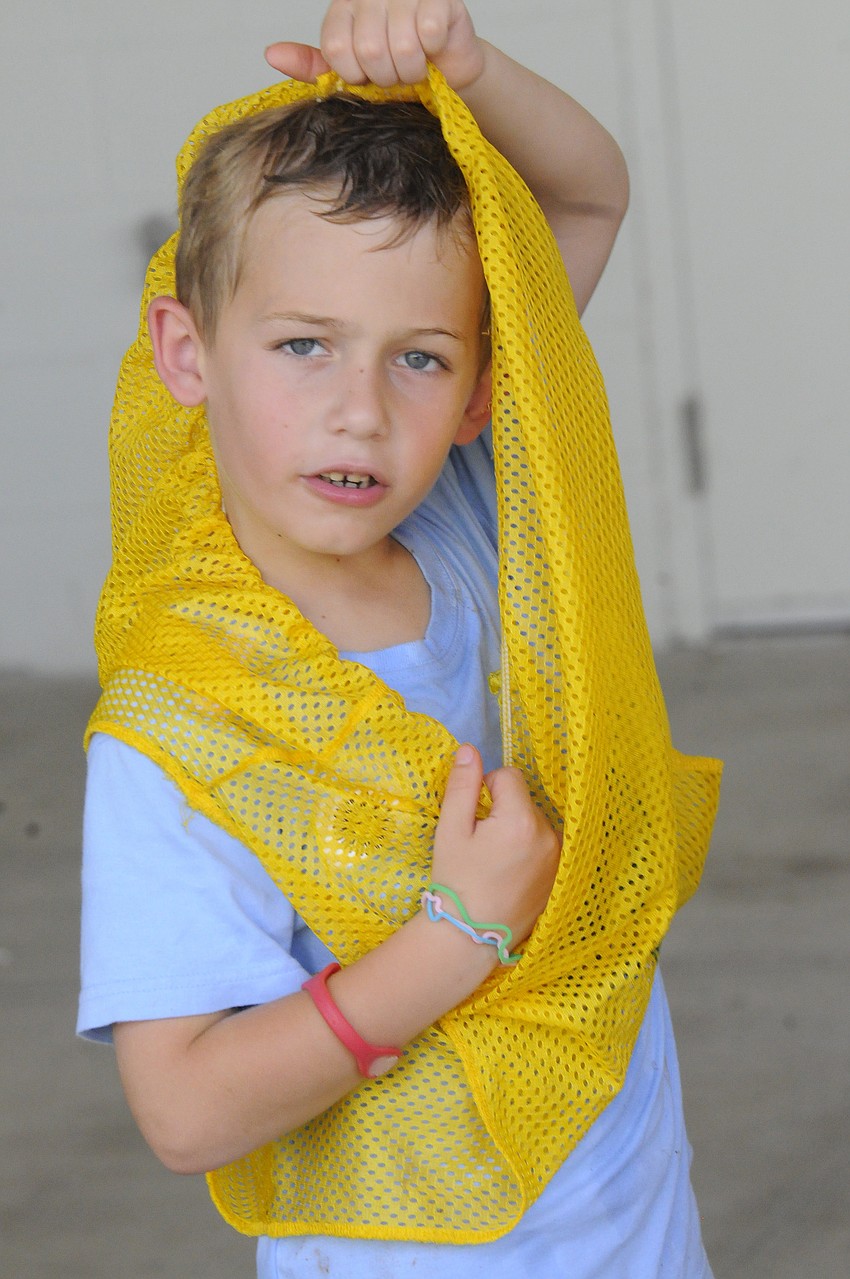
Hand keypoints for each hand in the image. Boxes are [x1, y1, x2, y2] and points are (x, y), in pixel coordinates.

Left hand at [265, 0, 485, 90]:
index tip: (367, 76)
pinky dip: (432, 55)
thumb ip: (312, 66)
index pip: (336, 48)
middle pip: (368, 50)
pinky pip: (429, 36)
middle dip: (385, 78)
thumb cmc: (396, 70)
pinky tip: (432, 51)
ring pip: (400, 47)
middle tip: (396, 75)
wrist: (446, 72)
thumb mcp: (350, 72)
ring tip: (414, 67)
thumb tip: (271, 55)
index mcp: (345, 7)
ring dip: (410, 72)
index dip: (354, 75)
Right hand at [430, 744, 560, 947]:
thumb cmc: (456, 879)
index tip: (473, 818)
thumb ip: (462, 785)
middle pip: (524, 800)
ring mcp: (559, 857)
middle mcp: (549, 835)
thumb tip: (469, 748)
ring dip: (517, 829)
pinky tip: (512, 873)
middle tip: (482, 844)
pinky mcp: (561, 874)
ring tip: (497, 861)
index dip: (486, 790)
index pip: (509, 776)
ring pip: (535, 821)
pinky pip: (546, 844)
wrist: (470, 936)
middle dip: (503, 811)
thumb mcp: (451, 829)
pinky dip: (529, 849)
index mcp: (522, 820)